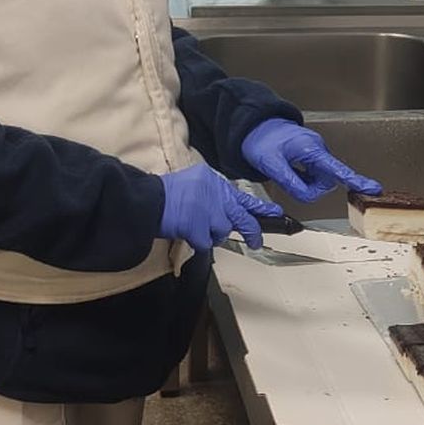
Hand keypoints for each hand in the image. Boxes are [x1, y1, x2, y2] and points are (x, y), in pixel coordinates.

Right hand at [159, 163, 283, 251]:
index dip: (260, 208)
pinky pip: (206, 243)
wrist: (147, 200)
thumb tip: (223, 213)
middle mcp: (216, 193)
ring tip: (194, 228)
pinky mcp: (200, 227)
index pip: (242, 196)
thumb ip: (211, 195)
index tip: (276, 213)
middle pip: (243, 217)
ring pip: (223, 231)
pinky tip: (186, 233)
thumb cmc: (165, 194)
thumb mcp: (193, 183)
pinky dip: (197, 242)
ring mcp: (209, 211)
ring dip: (211, 235)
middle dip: (252, 231)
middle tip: (256, 242)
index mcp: (214, 181)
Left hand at [242, 119, 382, 203]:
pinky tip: (289, 169)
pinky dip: (302, 177)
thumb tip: (307, 196)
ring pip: (318, 180)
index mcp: (311, 149)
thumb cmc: (263, 139)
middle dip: (309, 187)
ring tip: (285, 170)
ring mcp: (316, 153)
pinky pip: (312, 175)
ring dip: (304, 182)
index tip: (372, 188)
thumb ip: (290, 182)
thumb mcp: (270, 164)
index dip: (355, 180)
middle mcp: (318, 150)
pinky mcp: (312, 157)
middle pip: (326, 181)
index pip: (337, 169)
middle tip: (287, 179)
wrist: (256, 126)